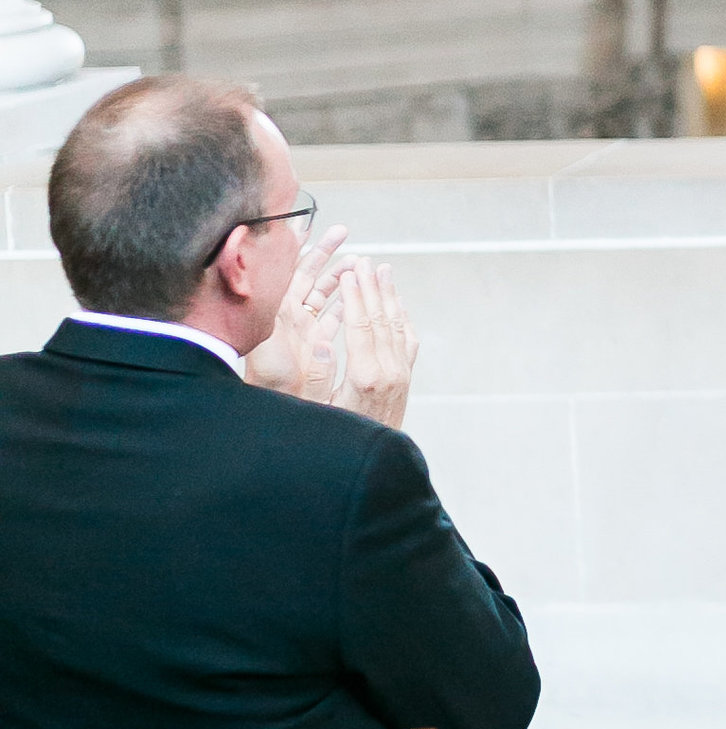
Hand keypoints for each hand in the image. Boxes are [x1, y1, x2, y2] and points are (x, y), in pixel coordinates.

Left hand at [244, 227, 350, 399]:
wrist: (271, 407)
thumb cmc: (269, 388)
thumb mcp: (277, 370)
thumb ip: (299, 359)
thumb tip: (326, 346)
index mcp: (278, 314)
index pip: (289, 273)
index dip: (297, 250)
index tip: (307, 227)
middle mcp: (289, 316)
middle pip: (307, 275)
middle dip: (325, 253)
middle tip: (342, 232)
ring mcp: (302, 327)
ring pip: (322, 292)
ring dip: (339, 275)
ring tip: (359, 261)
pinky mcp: (313, 340)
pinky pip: (330, 314)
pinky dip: (344, 300)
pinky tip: (358, 291)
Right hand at [325, 258, 415, 427]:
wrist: (375, 467)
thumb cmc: (335, 440)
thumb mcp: (317, 412)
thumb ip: (317, 377)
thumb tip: (322, 341)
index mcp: (365, 377)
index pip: (361, 326)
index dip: (356, 296)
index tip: (350, 271)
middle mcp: (389, 373)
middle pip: (380, 320)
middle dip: (371, 288)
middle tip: (365, 261)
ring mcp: (401, 375)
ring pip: (396, 327)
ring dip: (389, 296)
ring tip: (383, 271)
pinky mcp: (405, 380)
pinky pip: (406, 341)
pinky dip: (401, 317)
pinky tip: (396, 303)